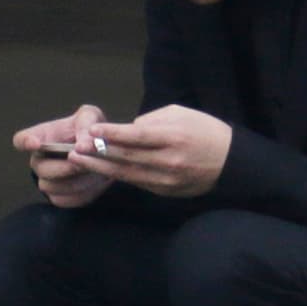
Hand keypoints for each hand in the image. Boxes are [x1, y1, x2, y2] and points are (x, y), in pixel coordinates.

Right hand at [12, 103, 113, 209]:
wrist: (104, 156)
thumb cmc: (91, 132)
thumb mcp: (92, 117)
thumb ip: (87, 124)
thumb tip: (82, 145)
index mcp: (42, 137)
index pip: (21, 140)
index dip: (25, 142)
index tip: (35, 143)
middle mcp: (38, 160)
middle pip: (41, 169)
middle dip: (65, 168)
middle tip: (85, 163)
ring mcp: (46, 180)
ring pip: (53, 187)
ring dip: (78, 181)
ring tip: (97, 172)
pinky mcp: (59, 197)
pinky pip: (65, 200)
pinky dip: (83, 193)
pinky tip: (95, 183)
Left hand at [76, 105, 232, 197]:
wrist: (231, 162)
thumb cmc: (204, 131)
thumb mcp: (180, 115)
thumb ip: (150, 121)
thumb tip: (126, 130)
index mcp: (174, 137)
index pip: (137, 136)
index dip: (113, 134)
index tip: (92, 130)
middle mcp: (170, 160)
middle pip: (127, 157)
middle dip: (98, 152)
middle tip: (75, 148)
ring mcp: (167, 179)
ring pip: (127, 173)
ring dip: (100, 167)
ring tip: (78, 160)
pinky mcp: (166, 191)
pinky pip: (137, 181)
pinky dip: (118, 175)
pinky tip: (100, 169)